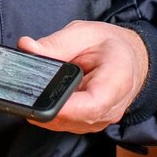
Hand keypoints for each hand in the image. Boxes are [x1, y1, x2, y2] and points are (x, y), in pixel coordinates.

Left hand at [18, 20, 148, 133]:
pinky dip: (52, 110)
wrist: (129, 58)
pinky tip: (47, 95)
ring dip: (47, 108)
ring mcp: (100, 119)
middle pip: (74, 118)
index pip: (91, 106)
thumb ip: (55, 43)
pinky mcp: (89, 122)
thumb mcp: (83, 33)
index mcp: (117, 81)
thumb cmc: (110, 45)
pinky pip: (66, 122)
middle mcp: (111, 108)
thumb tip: (27, 48)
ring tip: (39, 87)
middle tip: (27, 88)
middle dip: (46, 105)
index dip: (63, 108)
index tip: (39, 101)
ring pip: (65, 123)